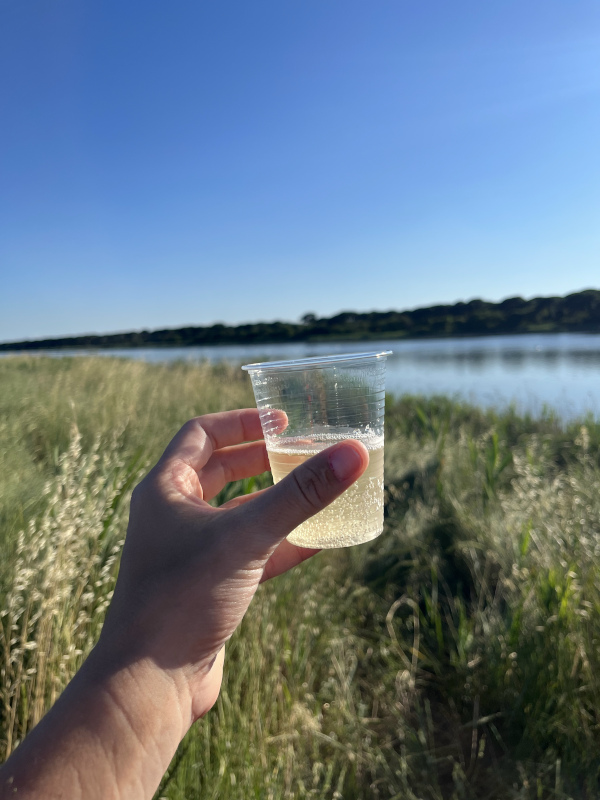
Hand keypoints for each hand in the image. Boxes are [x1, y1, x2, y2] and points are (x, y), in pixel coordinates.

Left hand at [100, 408, 368, 724]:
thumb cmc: (183, 597)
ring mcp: (191, 552)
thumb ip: (301, 495)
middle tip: (302, 450)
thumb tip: (353, 452)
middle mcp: (173, 516)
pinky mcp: (209, 586)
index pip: (202, 434)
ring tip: (315, 489)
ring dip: (275, 501)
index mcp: (165, 489)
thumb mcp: (247, 536)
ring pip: (238, 513)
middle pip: (221, 470)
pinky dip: (282, 543)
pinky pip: (251, 553)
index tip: (283, 419)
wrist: (151, 682)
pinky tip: (318, 541)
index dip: (242, 421)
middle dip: (262, 459)